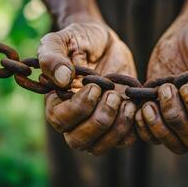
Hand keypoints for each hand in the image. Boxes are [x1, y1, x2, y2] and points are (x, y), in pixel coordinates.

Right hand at [38, 22, 136, 154]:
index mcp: (57, 101)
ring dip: (116, 127)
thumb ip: (53, 56)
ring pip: (100, 146)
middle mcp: (75, 118)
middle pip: (79, 141)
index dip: (78, 108)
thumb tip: (62, 80)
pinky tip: (134, 105)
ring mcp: (97, 122)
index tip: (95, 87)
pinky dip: (131, 127)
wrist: (106, 42)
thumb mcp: (63, 40)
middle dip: (99, 121)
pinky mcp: (117, 121)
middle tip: (113, 95)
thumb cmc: (81, 40)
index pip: (60, 121)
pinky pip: (123, 140)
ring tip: (126, 101)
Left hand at [135, 19, 187, 153]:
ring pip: (172, 144)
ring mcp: (180, 121)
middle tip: (165, 89)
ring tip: (150, 103)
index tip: (186, 88)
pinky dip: (143, 128)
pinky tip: (140, 108)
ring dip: (158, 126)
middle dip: (175, 117)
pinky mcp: (160, 118)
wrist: (184, 34)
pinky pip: (152, 137)